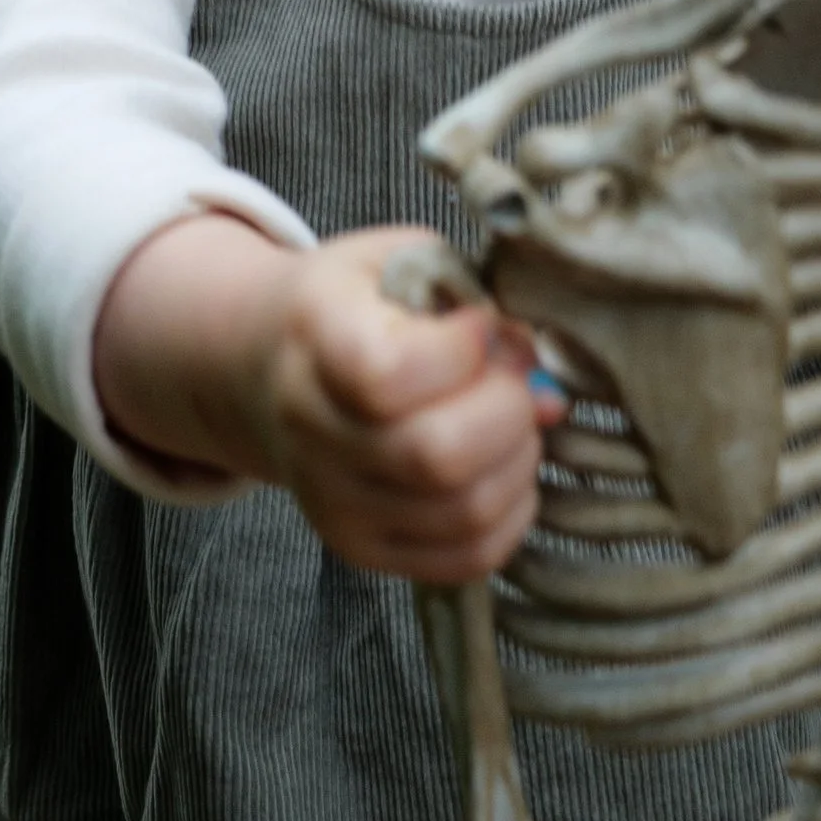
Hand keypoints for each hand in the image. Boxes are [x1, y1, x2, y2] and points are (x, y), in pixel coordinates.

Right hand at [94, 217, 547, 580]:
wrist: (275, 366)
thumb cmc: (359, 304)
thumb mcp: (407, 262)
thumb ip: (479, 305)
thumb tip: (545, 393)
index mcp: (314, 334)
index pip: (389, 374)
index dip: (463, 351)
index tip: (479, 325)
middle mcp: (308, 427)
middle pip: (434, 455)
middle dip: (507, 412)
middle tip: (513, 382)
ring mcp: (331, 500)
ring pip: (463, 513)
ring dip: (517, 463)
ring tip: (510, 423)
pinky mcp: (360, 548)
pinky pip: (465, 558)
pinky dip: (510, 515)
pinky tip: (501, 468)